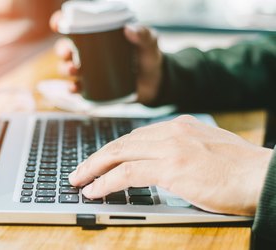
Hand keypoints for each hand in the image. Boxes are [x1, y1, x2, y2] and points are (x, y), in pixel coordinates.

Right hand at [49, 11, 162, 103]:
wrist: (155, 83)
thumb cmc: (149, 58)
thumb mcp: (150, 44)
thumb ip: (144, 35)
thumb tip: (129, 29)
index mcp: (99, 35)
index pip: (75, 25)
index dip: (61, 22)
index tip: (57, 23)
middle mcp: (90, 52)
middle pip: (66, 48)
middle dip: (62, 50)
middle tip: (68, 54)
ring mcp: (90, 70)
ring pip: (68, 68)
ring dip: (65, 69)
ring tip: (75, 71)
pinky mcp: (93, 86)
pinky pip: (77, 87)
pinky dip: (73, 88)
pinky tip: (74, 88)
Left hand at [69, 115, 272, 215]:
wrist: (263, 175)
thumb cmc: (239, 168)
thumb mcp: (207, 148)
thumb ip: (182, 148)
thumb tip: (163, 160)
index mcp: (179, 126)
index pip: (135, 136)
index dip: (113, 150)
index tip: (100, 160)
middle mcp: (171, 132)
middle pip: (121, 143)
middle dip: (96, 158)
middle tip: (79, 170)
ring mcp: (170, 148)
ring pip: (119, 155)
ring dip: (94, 169)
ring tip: (79, 181)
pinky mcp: (171, 168)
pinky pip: (127, 173)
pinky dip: (106, 182)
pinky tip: (95, 191)